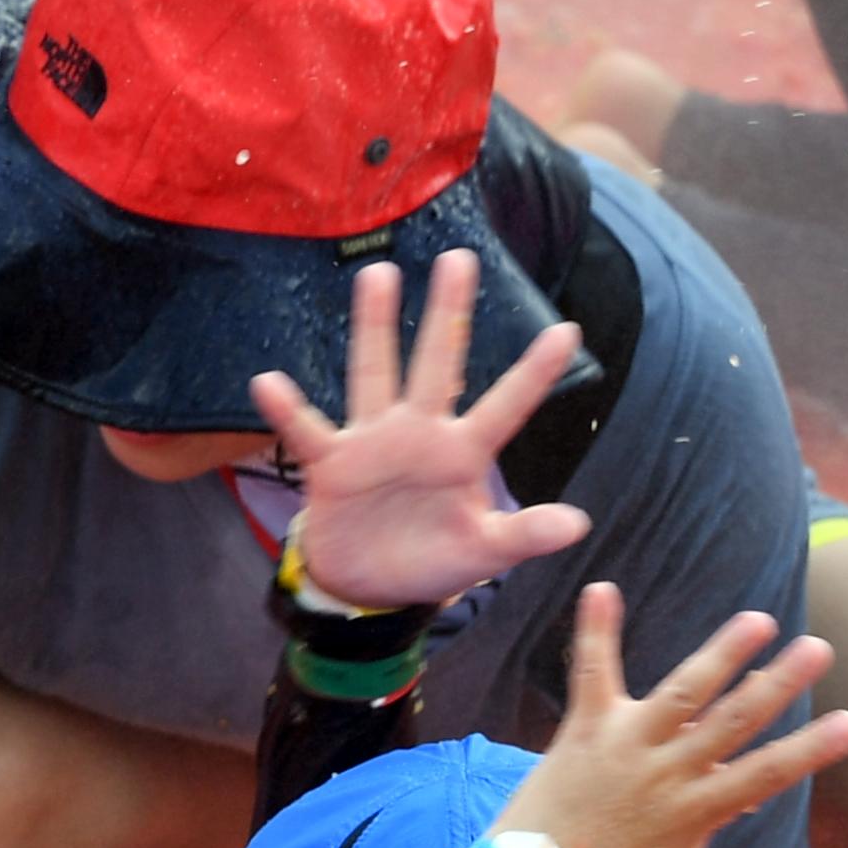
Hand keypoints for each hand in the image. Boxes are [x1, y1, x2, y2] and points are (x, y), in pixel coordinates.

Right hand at [249, 251, 591, 610]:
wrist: (369, 588)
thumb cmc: (432, 560)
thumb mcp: (483, 554)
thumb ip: (524, 535)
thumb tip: (579, 525)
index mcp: (462, 454)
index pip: (505, 407)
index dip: (534, 375)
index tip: (568, 332)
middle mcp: (419, 433)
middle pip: (437, 364)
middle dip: (448, 315)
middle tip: (459, 259)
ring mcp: (373, 443)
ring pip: (374, 374)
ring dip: (375, 327)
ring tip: (378, 274)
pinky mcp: (330, 464)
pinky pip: (306, 433)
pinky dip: (287, 411)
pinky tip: (268, 381)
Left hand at [493, 583, 847, 847]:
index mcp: (693, 813)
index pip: (766, 775)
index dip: (812, 748)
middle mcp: (666, 771)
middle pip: (734, 720)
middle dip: (780, 682)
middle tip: (818, 648)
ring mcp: (624, 745)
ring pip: (682, 691)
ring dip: (721, 652)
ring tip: (758, 619)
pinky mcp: (583, 730)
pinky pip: (591, 673)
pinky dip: (595, 631)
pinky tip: (603, 586)